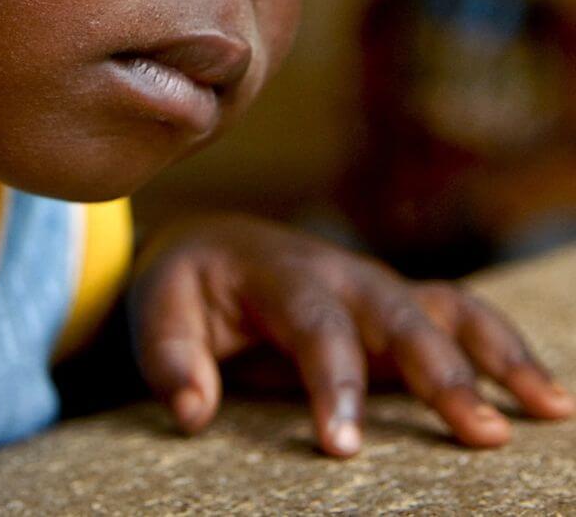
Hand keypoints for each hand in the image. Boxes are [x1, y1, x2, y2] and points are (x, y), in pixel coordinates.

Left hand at [129, 214, 573, 456]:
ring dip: (497, 354)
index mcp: (278, 270)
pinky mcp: (398, 307)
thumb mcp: (157, 310)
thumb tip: (193, 412)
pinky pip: (459, 316)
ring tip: (548, 409)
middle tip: (480, 435)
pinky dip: (503, 349)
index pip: (315, 324)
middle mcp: (338, 271)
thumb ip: (169, 359)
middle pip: (397, 313)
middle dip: (440, 372)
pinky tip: (543, 397)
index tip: (343, 448)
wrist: (211, 245)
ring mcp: (375, 286)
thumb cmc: (186, 288)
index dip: (333, 383)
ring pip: (444, 307)